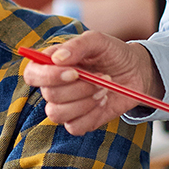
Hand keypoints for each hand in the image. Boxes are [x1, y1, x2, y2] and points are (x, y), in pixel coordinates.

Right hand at [21, 31, 163, 136]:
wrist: (135, 72)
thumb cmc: (113, 53)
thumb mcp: (99, 41)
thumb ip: (77, 46)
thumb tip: (57, 59)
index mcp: (51, 64)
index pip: (32, 73)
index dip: (47, 76)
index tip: (74, 72)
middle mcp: (54, 86)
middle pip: (48, 95)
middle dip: (79, 88)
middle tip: (104, 77)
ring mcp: (65, 106)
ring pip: (57, 113)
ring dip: (85, 102)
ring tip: (104, 89)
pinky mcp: (79, 121)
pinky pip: (74, 127)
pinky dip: (92, 116)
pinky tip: (103, 102)